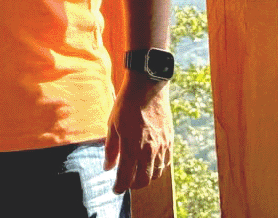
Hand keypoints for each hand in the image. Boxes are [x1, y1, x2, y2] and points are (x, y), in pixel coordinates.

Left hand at [104, 78, 172, 192]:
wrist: (148, 88)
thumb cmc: (126, 104)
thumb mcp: (112, 124)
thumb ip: (110, 148)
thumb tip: (107, 167)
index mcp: (131, 146)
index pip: (125, 176)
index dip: (119, 186)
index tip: (115, 189)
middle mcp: (148, 150)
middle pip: (142, 180)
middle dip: (132, 185)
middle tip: (125, 182)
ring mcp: (161, 147)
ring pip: (155, 174)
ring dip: (145, 178)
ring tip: (136, 173)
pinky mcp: (170, 141)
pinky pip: (165, 163)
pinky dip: (157, 169)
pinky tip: (149, 164)